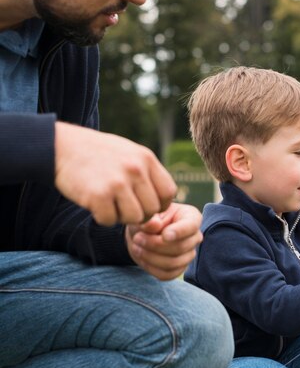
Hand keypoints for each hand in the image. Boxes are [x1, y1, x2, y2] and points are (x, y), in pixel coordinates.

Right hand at [54, 122, 176, 225]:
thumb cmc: (99, 154)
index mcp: (146, 159)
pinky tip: (96, 205)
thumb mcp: (131, 154)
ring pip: (134, 218)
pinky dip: (103, 217)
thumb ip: (149, 173)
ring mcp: (117, 182)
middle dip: (140, 213)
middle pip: (152, 209)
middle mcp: (135, 170)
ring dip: (122, 217)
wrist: (62, 146)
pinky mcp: (98, 195)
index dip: (160, 204)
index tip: (145, 204)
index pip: (169, 192)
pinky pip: (110, 220)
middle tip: (124, 207)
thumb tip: (165, 202)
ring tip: (111, 205)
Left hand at [126, 203, 202, 279]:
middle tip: (137, 238)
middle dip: (155, 245)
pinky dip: (151, 268)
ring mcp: (189, 254)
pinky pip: (167, 274)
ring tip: (137, 247)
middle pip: (180, 247)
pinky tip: (141, 257)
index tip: (164, 235)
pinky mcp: (179, 268)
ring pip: (173, 263)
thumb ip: (151, 219)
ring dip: (151, 257)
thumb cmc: (148, 219)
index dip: (179, 232)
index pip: (191, 226)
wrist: (142, 232)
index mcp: (191, 217)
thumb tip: (154, 225)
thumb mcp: (147, 214)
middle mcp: (194, 237)